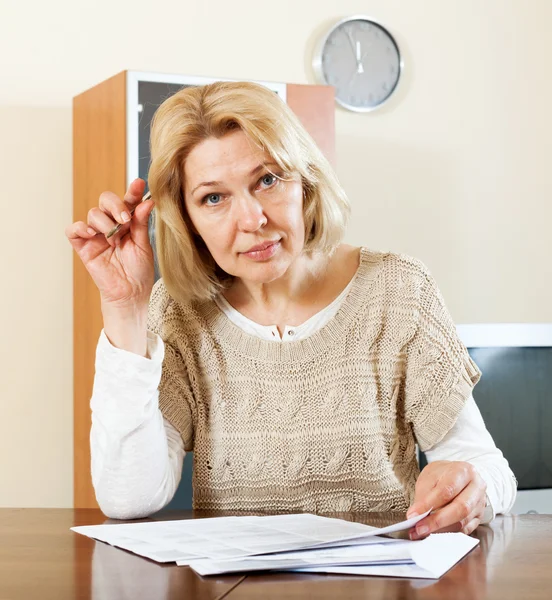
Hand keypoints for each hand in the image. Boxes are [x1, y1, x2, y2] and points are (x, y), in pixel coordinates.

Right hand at [65, 178, 154, 307]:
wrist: (131, 293)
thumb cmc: (139, 270)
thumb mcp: (144, 245)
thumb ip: (142, 223)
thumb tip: (147, 202)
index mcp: (128, 222)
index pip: (128, 201)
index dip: (133, 191)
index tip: (139, 184)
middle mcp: (111, 224)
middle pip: (106, 200)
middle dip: (116, 205)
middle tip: (125, 219)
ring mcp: (96, 234)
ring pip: (93, 214)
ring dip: (105, 223)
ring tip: (115, 239)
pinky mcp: (83, 246)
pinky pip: (73, 230)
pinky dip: (81, 228)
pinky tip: (93, 234)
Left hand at [406, 460, 486, 539]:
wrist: (456, 475)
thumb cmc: (442, 475)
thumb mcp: (429, 477)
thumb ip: (423, 496)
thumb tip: (415, 516)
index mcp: (464, 471)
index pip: (447, 490)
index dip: (429, 504)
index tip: (413, 515)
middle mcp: (477, 487)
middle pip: (460, 508)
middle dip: (437, 521)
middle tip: (419, 528)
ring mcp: (480, 504)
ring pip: (463, 522)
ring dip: (440, 530)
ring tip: (422, 532)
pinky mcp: (479, 518)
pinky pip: (464, 530)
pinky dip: (447, 533)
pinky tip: (433, 533)